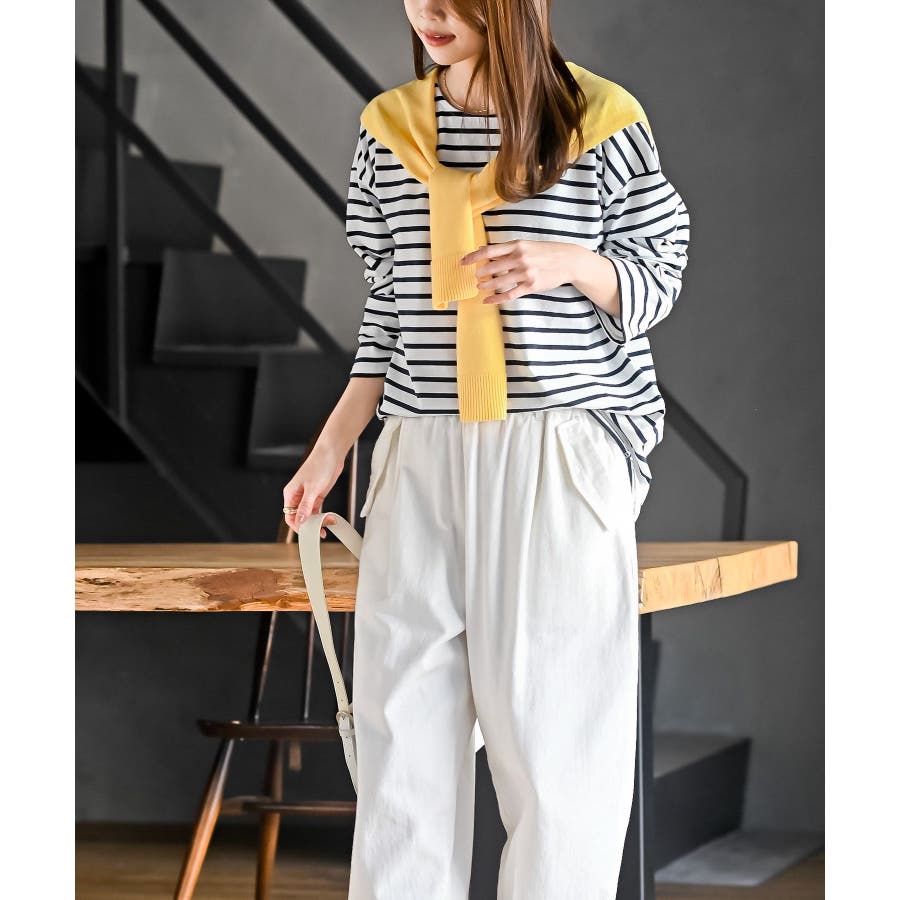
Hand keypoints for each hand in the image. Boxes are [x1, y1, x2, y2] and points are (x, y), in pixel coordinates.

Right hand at [282, 445, 344, 537]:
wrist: (332, 453)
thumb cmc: (319, 464)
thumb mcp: (312, 488)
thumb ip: (306, 506)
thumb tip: (300, 521)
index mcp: (290, 494)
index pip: (290, 516)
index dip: (298, 526)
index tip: (308, 533)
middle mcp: (297, 497)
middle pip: (299, 518)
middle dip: (309, 525)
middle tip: (321, 531)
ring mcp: (308, 496)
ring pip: (309, 516)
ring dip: (318, 521)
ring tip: (328, 523)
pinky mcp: (317, 495)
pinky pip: (317, 511)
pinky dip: (322, 516)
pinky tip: (329, 519)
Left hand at [459, 239, 580, 304]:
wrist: (568, 260)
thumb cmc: (545, 252)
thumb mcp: (525, 245)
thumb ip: (504, 249)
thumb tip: (481, 249)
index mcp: (517, 245)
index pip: (490, 251)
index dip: (473, 257)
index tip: (463, 262)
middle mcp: (520, 258)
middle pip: (492, 267)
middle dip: (480, 273)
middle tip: (474, 277)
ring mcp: (526, 273)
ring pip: (499, 282)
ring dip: (487, 286)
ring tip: (481, 287)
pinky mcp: (531, 286)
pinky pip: (509, 294)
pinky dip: (496, 299)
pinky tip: (487, 301)